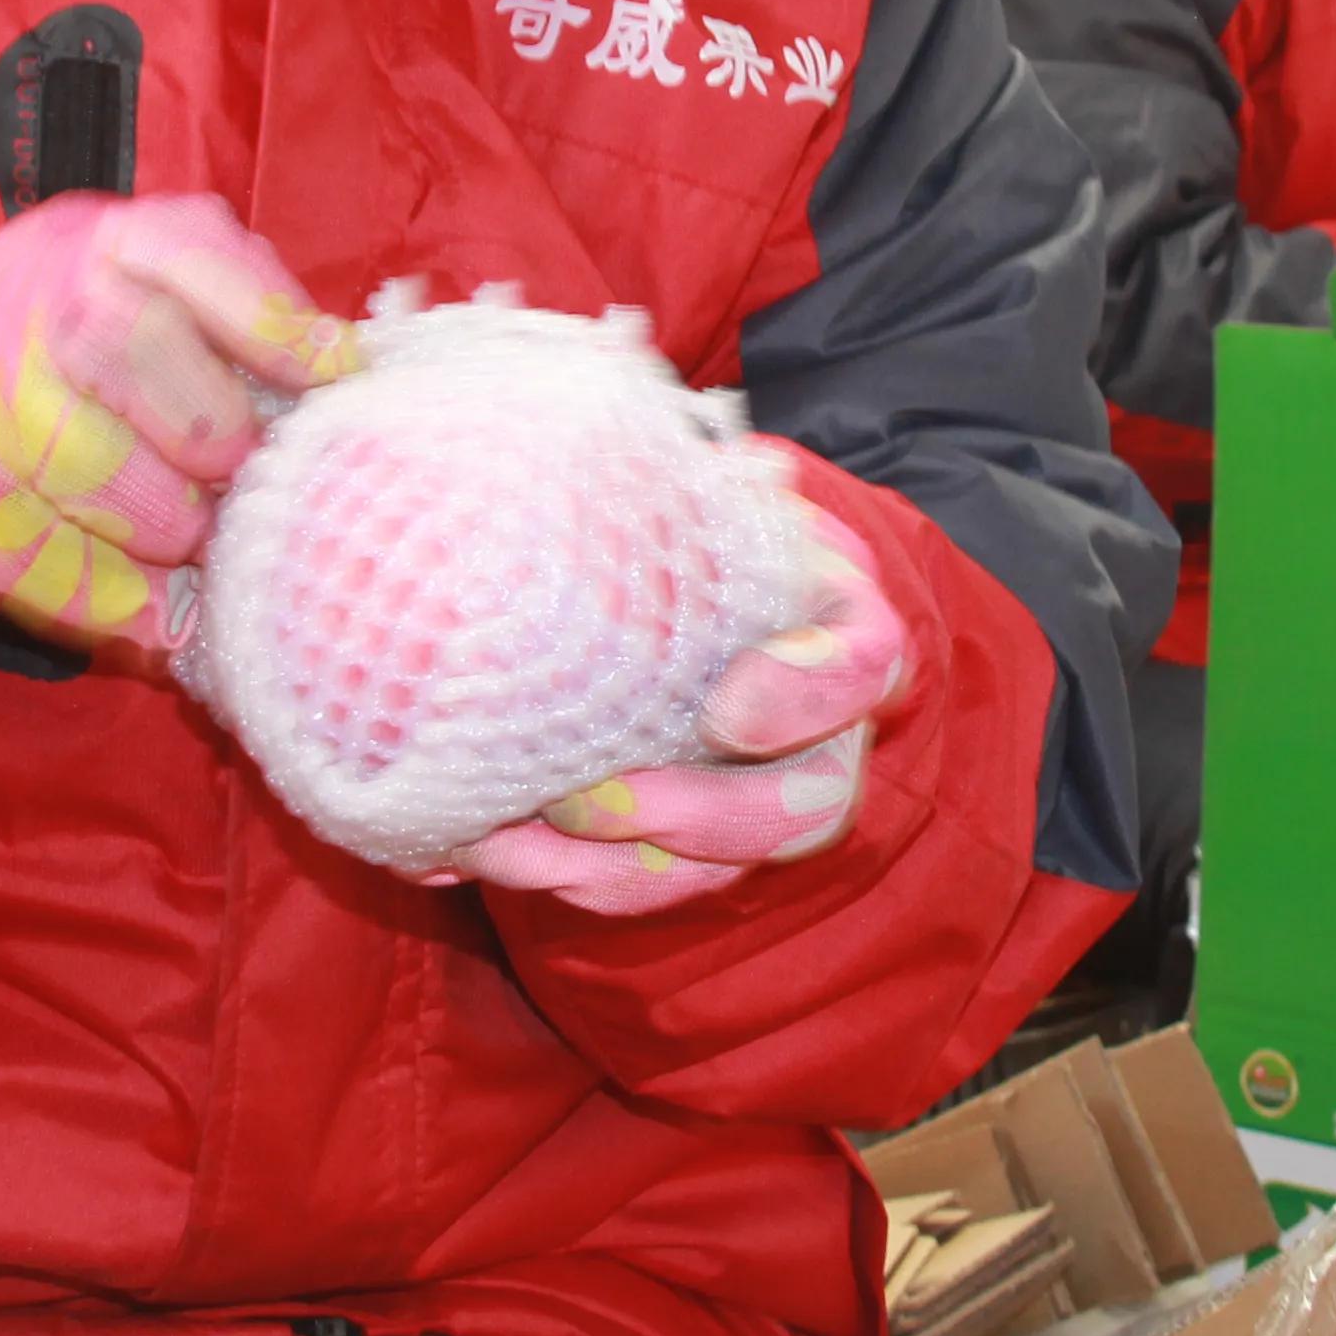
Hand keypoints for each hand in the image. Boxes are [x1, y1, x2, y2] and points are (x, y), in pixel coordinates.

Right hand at [0, 195, 349, 659]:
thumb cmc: (81, 342)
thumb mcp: (155, 287)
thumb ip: (246, 313)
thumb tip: (356, 372)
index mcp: (111, 243)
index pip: (192, 253)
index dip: (271, 320)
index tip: (331, 379)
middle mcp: (36, 306)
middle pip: (131, 351)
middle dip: (209, 434)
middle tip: (242, 482)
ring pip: (89, 465)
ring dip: (165, 524)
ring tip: (193, 539)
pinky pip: (52, 562)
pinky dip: (121, 601)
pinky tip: (160, 610)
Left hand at [448, 507, 906, 916]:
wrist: (666, 565)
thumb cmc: (680, 514)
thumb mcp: (693, 479)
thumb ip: (675, 477)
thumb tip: (617, 448)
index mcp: (837, 624)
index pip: (860, 665)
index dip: (803, 697)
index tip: (726, 708)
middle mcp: (822, 728)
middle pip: (805, 809)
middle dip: (691, 819)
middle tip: (586, 800)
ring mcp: (761, 795)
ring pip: (720, 872)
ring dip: (607, 871)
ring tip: (503, 845)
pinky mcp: (689, 843)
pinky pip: (646, 887)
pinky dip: (562, 878)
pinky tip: (475, 852)